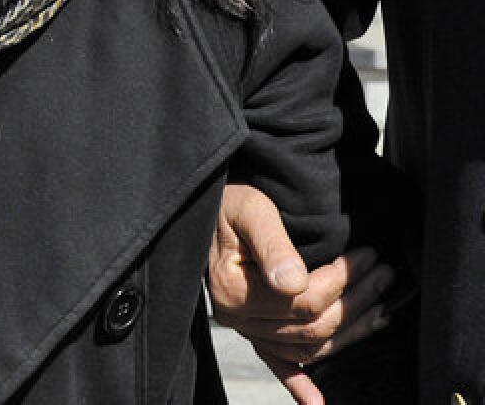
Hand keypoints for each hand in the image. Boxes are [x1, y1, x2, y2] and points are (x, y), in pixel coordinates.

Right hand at [209, 184, 393, 404]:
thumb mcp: (249, 210)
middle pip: (311, 326)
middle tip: (383, 273)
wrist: (205, 209)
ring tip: (381, 308)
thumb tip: (295, 282)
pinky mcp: (252, 331)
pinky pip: (277, 363)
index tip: (367, 255)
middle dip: (355, 301)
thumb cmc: (228, 204)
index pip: (302, 300)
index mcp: (233, 291)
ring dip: (348, 333)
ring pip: (307, 347)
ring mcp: (245, 330)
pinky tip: (318, 403)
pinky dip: (298, 385)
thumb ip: (271, 244)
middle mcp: (237, 319)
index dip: (341, 281)